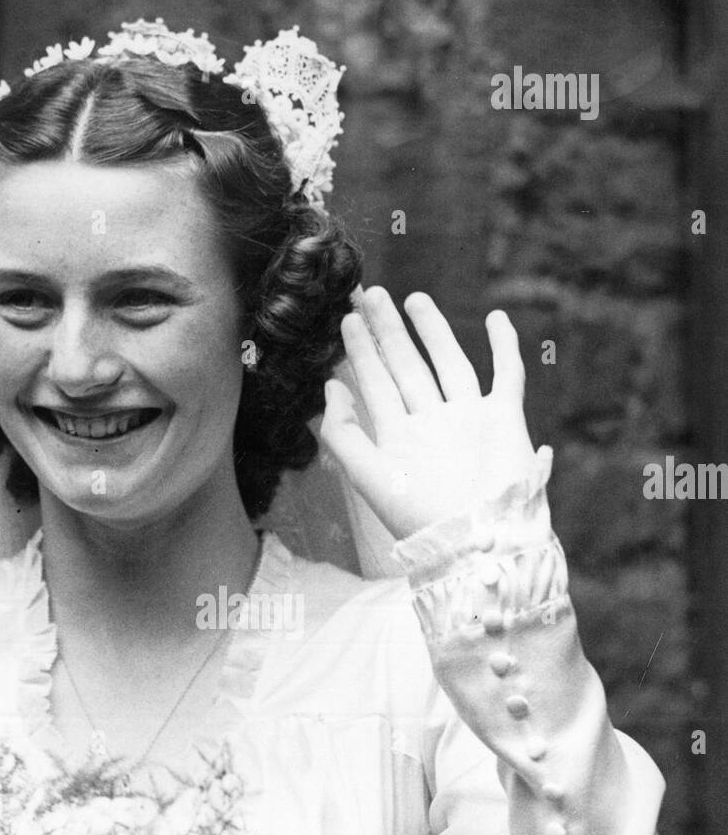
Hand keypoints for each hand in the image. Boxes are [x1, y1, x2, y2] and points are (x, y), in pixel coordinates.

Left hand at [318, 287, 537, 538]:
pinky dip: (504, 348)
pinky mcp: (504, 419)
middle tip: (371, 295)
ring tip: (415, 299)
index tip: (347, 320)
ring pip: (448, 364)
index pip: (376, 385)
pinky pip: (506, 375)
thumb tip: (329, 387)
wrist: (478, 540)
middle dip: (388, 333)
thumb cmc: (422, 517)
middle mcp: (432, 426)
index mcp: (400, 439)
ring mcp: (468, 420)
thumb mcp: (369, 476)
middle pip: (407, 368)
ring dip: (433, 332)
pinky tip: (496, 319)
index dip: (361, 353)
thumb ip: (343, 434)